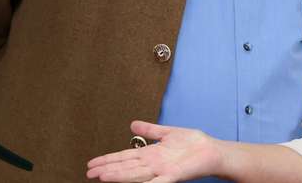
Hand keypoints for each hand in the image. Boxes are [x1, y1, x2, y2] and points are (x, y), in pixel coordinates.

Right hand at [86, 121, 224, 181]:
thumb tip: (132, 124)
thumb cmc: (192, 143)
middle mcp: (152, 164)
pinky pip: (157, 182)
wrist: (212, 151)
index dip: (107, 160)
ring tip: (102, 177)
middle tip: (89, 173)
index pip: (124, 157)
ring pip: (135, 174)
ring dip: (119, 176)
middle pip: (125, 166)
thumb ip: (150, 130)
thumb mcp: (168, 133)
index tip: (91, 163)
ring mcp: (162, 170)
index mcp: (150, 154)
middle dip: (107, 169)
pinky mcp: (173, 175)